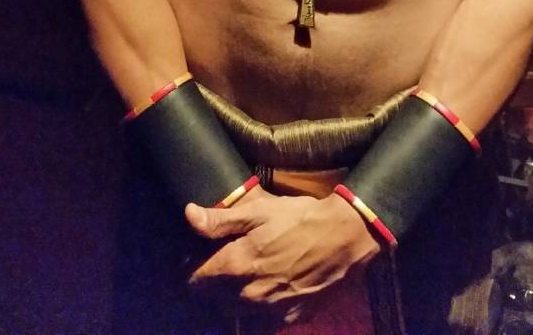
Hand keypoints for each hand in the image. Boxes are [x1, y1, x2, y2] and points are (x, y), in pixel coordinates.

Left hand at [185, 186, 379, 323]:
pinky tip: (266, 292)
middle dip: (212, 284)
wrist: (344, 238)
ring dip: (232, 300)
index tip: (198, 258)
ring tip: (243, 278)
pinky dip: (256, 313)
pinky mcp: (289, 319)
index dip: (193, 269)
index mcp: (235, 267)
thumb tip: (188, 216)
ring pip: (235, 314)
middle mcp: (247, 296)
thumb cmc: (300, 219)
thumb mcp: (258, 211)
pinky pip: (261, 323)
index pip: (195, 281)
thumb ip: (220, 220)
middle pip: (213, 299)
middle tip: (222, 264)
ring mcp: (269, 312)